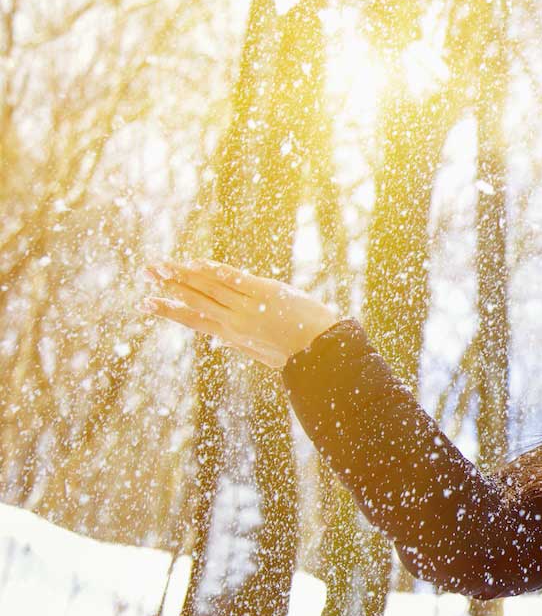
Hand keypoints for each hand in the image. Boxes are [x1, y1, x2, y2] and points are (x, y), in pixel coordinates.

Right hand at [136, 258, 341, 369]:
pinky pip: (233, 279)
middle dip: (168, 285)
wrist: (321, 350)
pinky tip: (195, 263)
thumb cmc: (296, 351)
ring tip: (160, 265)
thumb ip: (239, 342)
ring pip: (208, 287)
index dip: (168, 310)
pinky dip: (213, 270)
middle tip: (146, 271)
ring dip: (182, 274)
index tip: (144, 303)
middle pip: (194, 299)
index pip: (192, 320)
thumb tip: (223, 338)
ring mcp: (247, 306)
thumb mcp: (262, 352)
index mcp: (231, 335)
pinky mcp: (264, 292)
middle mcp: (234, 320)